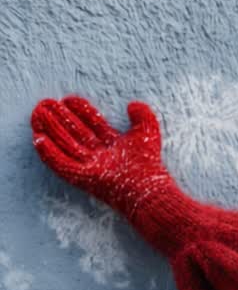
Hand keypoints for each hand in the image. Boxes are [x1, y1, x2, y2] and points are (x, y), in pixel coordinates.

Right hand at [31, 97, 178, 217]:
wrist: (147, 190)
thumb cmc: (149, 167)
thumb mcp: (147, 136)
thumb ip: (143, 117)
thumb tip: (132, 104)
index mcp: (112, 145)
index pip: (91, 124)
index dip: (81, 111)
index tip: (69, 99)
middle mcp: (98, 155)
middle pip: (74, 133)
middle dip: (59, 118)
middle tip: (45, 103)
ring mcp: (89, 167)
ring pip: (64, 145)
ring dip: (49, 130)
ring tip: (37, 115)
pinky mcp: (82, 178)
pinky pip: (61, 165)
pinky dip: (50, 153)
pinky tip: (39, 139)